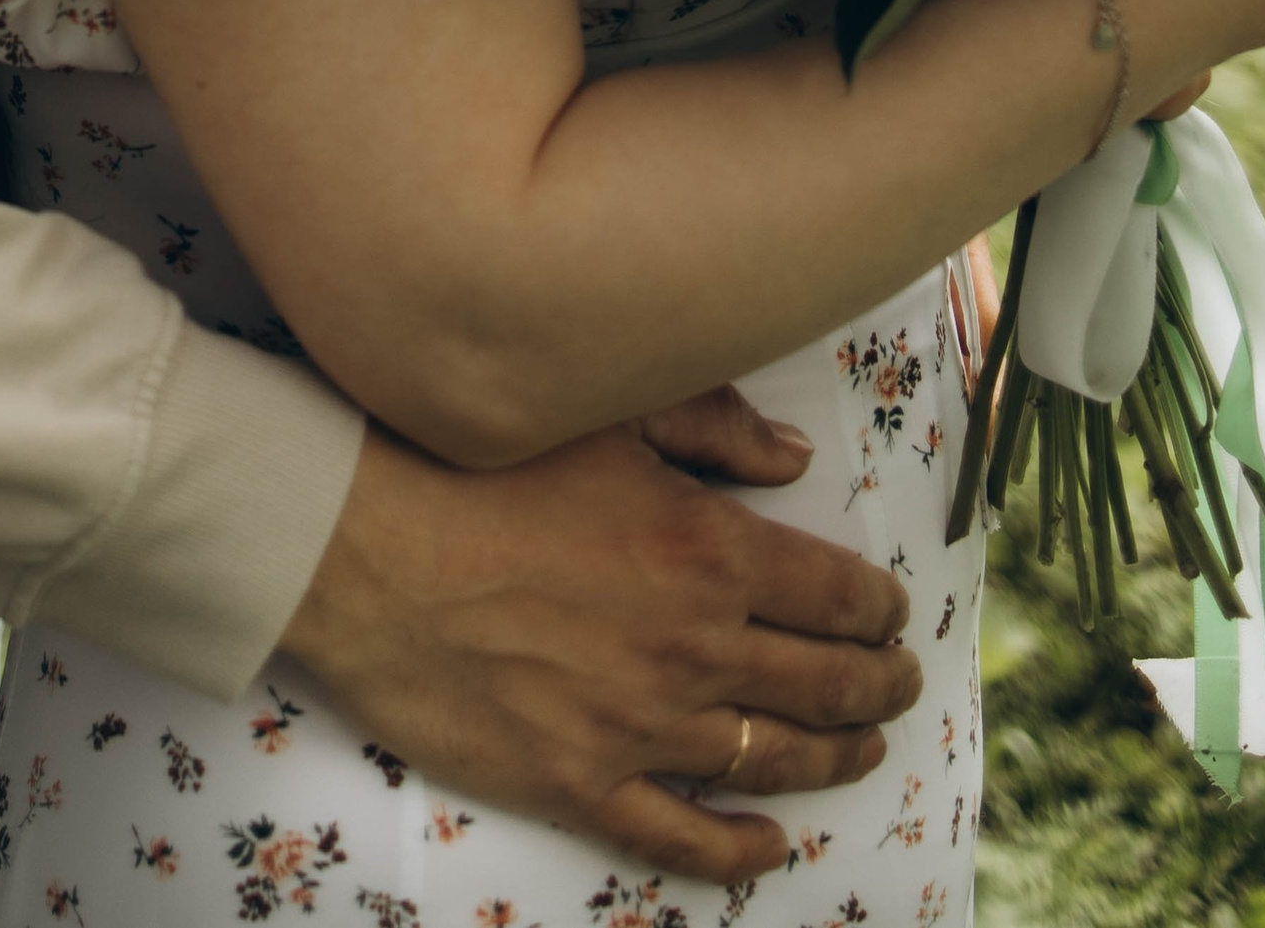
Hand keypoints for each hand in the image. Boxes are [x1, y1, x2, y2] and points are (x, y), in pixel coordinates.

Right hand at [278, 418, 918, 886]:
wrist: (365, 547)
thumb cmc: (479, 464)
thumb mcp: (607, 415)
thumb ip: (714, 428)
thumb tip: (795, 456)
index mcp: (709, 552)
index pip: (836, 596)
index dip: (879, 609)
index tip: (892, 613)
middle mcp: (693, 649)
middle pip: (823, 684)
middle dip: (877, 687)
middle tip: (899, 685)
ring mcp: (639, 726)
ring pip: (771, 760)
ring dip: (833, 760)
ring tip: (864, 753)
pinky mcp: (579, 782)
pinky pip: (682, 836)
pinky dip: (740, 849)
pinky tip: (773, 845)